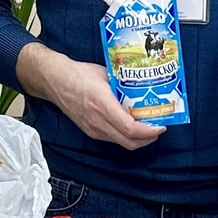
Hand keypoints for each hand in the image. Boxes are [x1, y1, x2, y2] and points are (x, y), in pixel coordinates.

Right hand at [47, 55, 163, 149]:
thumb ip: (124, 84)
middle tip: (158, 129)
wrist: (56, 81)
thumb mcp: (106, 74)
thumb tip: (143, 86)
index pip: (131, 128)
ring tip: (149, 128)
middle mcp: (98, 122)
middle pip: (129, 142)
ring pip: (122, 143)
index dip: (149, 131)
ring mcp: (93, 129)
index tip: (161, 126)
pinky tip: (132, 127)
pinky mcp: (90, 131)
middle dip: (148, 139)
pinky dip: (126, 137)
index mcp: (103, 105)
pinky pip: (113, 139)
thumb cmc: (79, 75)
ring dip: (138, 140)